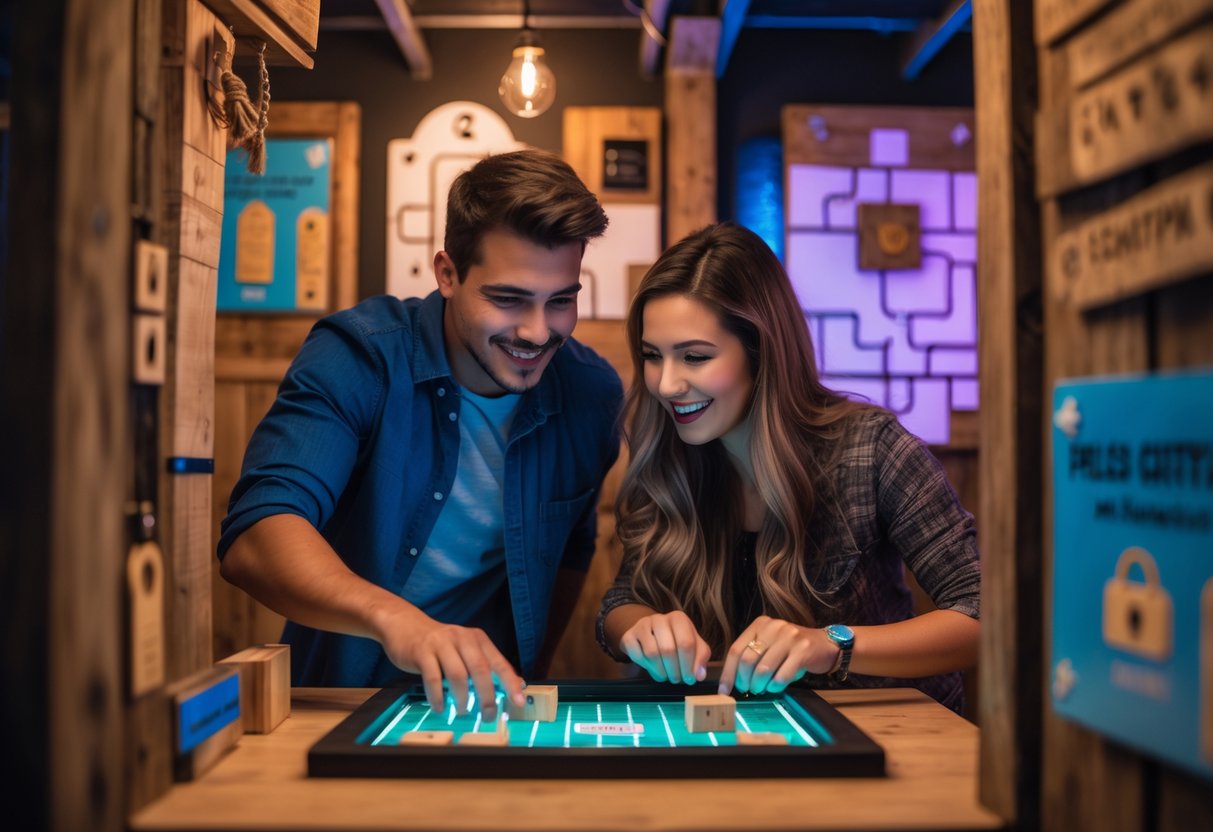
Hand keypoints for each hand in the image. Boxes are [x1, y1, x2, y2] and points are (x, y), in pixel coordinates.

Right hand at [378, 609, 525, 719]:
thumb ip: (485, 665)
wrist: (405, 625)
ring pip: (458, 675)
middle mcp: (462, 638)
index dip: (510, 683)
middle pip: (480, 669)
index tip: (519, 702)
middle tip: (488, 715)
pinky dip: (438, 697)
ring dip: (462, 698)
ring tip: (462, 711)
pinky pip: (433, 678)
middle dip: (487, 696)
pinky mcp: (421, 652)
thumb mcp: (464, 649)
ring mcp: (441, 643)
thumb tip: (513, 686)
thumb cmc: (439, 644)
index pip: (499, 663)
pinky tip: (439, 707)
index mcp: (477, 639)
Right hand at [618, 610, 710, 684]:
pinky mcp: (629, 636)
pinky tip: (653, 669)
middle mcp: (659, 618)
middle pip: (668, 649)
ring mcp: (642, 626)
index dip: (688, 665)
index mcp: (678, 618)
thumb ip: (700, 657)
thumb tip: (699, 675)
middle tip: (677, 680)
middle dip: (674, 670)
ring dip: (661, 671)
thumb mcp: (694, 645)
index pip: (686, 642)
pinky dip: (647, 667)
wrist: (650, 632)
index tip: (690, 679)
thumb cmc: (676, 640)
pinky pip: (637, 656)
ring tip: (666, 676)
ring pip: (652, 654)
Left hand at [718, 615, 837, 695]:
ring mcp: (789, 637)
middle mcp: (773, 627)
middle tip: (748, 690)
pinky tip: (776, 687)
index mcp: (760, 625)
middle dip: (744, 681)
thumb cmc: (791, 649)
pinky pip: (782, 676)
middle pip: (747, 660)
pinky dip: (775, 686)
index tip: (724, 690)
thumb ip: (752, 656)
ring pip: (763, 669)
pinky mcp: (803, 650)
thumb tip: (732, 680)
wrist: (824, 645)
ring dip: (759, 685)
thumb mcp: (770, 645)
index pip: (736, 650)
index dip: (728, 673)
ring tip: (761, 689)